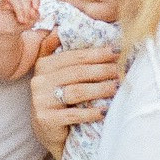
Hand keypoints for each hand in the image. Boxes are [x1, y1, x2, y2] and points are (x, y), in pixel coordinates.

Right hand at [0, 0, 42, 32]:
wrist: (5, 33)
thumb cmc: (17, 26)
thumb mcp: (28, 24)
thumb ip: (34, 18)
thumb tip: (35, 11)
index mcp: (27, 3)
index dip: (36, 1)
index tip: (36, 8)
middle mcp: (19, 1)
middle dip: (27, 10)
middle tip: (26, 21)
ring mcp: (9, 2)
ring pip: (16, 0)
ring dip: (20, 10)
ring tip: (22, 21)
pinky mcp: (0, 5)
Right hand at [30, 35, 122, 159]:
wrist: (48, 132)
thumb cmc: (58, 99)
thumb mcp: (54, 74)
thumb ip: (53, 50)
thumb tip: (59, 27)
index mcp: (43, 65)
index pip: (74, 56)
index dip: (97, 53)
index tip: (117, 51)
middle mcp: (39, 81)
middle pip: (77, 72)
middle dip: (102, 70)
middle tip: (121, 70)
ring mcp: (40, 101)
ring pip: (77, 91)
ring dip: (100, 88)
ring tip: (116, 87)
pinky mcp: (45, 119)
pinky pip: (73, 113)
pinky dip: (91, 112)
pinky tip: (105, 110)